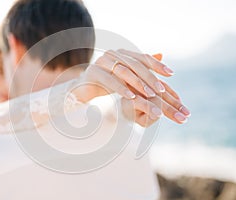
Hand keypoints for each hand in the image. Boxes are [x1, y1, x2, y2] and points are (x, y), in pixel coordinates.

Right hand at [73, 49, 189, 125]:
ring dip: (137, 83)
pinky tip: (131, 97)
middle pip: (134, 64)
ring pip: (123, 71)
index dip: (157, 64)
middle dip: (149, 77)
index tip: (171, 74)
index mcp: (122, 53)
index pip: (142, 57)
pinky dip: (121, 88)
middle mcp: (112, 54)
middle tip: (161, 90)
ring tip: (149, 95)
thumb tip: (161, 55)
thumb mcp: (127, 76)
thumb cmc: (108, 82)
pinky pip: (109, 80)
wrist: (84, 88)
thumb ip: (142, 67)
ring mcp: (101, 61)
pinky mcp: (93, 72)